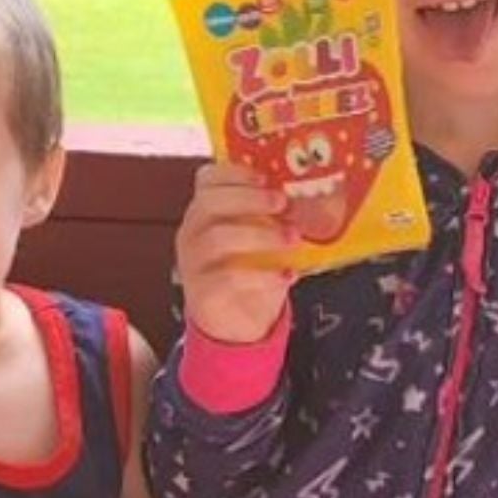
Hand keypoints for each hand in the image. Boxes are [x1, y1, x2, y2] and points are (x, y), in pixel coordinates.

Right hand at [177, 161, 296, 344]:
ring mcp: (193, 264)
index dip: (234, 173)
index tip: (265, 177)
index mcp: (204, 212)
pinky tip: (286, 276)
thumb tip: (305, 197)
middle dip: (248, 199)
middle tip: (282, 203)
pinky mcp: (202, 293)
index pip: (206, 179)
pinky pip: (229, 278)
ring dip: (261, 235)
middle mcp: (192, 233)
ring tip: (292, 239)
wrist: (234, 324)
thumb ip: (271, 217)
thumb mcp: (259, 238)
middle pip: (208, 204)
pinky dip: (263, 276)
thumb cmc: (248, 272)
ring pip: (217, 239)